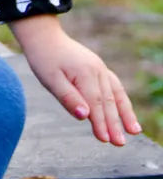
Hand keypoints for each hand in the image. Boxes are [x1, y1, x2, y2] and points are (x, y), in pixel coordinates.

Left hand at [13, 16, 141, 145]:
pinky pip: (114, 85)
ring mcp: (100, 67)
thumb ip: (68, 97)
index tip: (105, 140)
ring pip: (115, 93)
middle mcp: (97, 70)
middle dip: (114, 123)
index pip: (95, 103)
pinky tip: (126, 111)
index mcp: (85, 73)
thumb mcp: (49, 79)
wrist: (43, 35)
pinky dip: (122, 99)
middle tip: (120, 143)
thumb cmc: (43, 58)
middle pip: (108, 101)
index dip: (101, 123)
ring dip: (125, 113)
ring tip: (134, 131)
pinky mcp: (98, 67)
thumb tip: (85, 116)